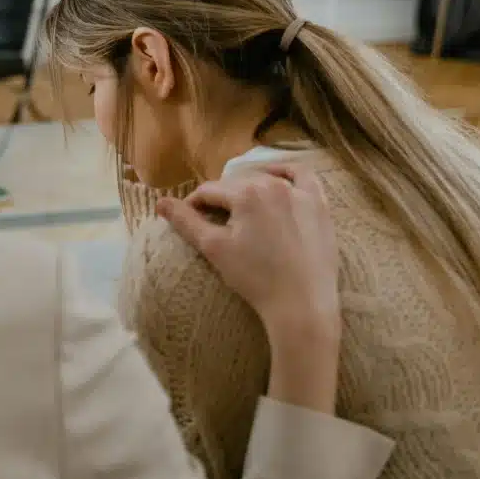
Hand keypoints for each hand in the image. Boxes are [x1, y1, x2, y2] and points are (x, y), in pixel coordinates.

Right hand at [157, 166, 340, 411]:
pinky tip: (276, 178)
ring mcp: (301, 193)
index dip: (193, 204)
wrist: (302, 305)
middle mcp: (274, 184)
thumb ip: (186, 222)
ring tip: (239, 209)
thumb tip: (159, 202)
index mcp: (246, 193)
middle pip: (236, 184)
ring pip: (265, 179)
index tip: (186, 220)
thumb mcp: (214, 249)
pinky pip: (304, 176)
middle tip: (212, 221)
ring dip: (247, 188)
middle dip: (220, 198)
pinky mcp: (320, 206)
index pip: (209, 191)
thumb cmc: (255, 278)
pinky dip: (287, 173)